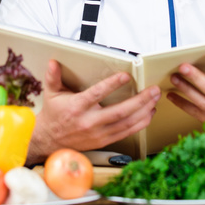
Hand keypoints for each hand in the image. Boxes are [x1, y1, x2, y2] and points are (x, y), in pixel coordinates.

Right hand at [26, 59, 160, 163]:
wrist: (49, 140)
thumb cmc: (54, 115)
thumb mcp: (51, 93)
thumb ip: (53, 77)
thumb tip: (53, 62)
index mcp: (77, 107)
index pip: (96, 94)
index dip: (112, 85)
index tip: (125, 76)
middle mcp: (89, 122)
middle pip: (119, 112)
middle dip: (140, 101)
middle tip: (153, 90)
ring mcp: (98, 134)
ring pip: (126, 123)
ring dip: (143, 111)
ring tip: (155, 100)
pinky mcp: (104, 141)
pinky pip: (126, 133)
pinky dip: (140, 124)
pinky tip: (148, 114)